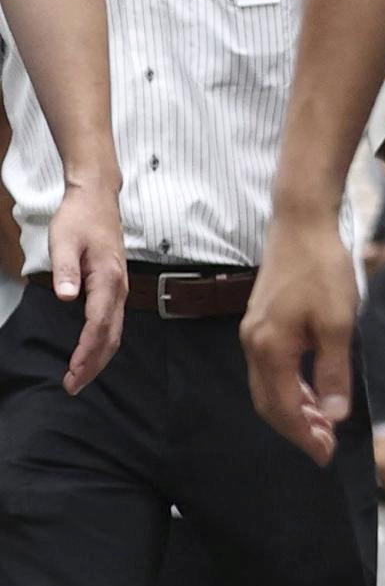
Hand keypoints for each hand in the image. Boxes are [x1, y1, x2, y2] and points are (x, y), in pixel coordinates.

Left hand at [44, 173, 122, 393]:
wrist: (97, 198)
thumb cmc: (79, 218)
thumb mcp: (64, 241)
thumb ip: (65, 270)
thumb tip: (67, 297)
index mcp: (107, 279)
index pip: (98, 324)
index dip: (85, 351)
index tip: (72, 371)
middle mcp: (119, 288)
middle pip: (111, 336)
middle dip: (93, 364)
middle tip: (73, 386)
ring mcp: (120, 288)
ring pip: (114, 332)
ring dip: (99, 357)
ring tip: (79, 376)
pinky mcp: (115, 287)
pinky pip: (112, 322)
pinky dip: (103, 343)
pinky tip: (91, 351)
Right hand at [240, 211, 359, 461]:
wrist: (302, 227)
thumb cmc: (323, 271)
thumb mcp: (338, 326)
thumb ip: (333, 372)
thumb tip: (334, 416)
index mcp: (270, 350)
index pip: (285, 409)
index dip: (305, 436)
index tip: (326, 456)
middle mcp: (254, 345)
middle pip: (270, 404)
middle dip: (296, 430)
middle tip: (324, 448)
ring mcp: (254, 334)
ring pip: (269, 388)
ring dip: (294, 410)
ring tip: (323, 426)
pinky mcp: (261, 324)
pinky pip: (271, 369)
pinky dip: (291, 388)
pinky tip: (313, 392)